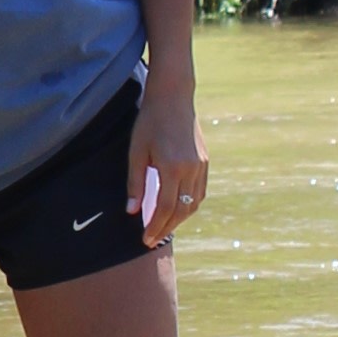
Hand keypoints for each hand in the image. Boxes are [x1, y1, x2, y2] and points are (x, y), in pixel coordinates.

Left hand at [130, 80, 207, 247]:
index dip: (155, 226)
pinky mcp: (205, 161)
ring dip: (179, 219)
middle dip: (166, 228)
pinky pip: (199, 192)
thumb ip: (135, 183)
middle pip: (181, 210)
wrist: (173, 97)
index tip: (145, 239)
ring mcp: (201, 166)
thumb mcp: (136, 152)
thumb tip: (132, 211)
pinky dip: (189, 206)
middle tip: (152, 240)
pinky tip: (177, 210)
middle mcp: (191, 169)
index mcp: (172, 167)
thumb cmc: (150, 122)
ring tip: (163, 227)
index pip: (164, 208)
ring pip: (193, 204)